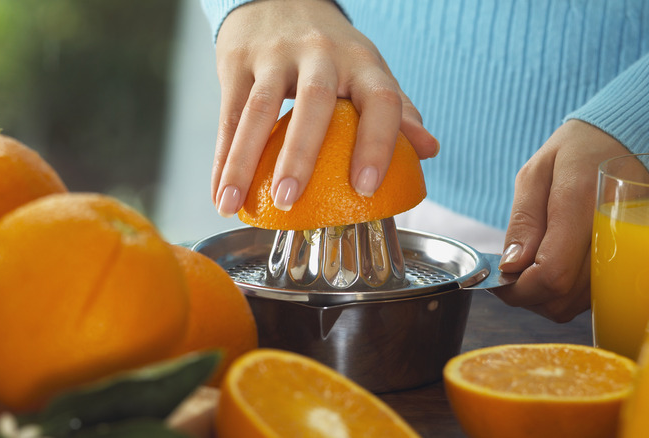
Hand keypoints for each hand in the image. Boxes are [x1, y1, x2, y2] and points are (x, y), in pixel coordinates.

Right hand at [211, 0, 437, 216]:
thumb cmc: (330, 52)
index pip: (381, 99)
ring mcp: (275, 55)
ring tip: (234, 203)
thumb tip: (429, 151)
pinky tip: (219, 192)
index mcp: (362, 62)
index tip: (367, 188)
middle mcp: (321, 54)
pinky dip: (222, 157)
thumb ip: (397, 110)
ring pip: (258, 109)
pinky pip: (228, 113)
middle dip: (301, 153)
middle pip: (314, 101)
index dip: (379, 143)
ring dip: (244, 160)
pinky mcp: (238, 61)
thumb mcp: (367, 70)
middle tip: (290, 200)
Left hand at [496, 119, 630, 321]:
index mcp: (580, 204)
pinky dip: (564, 294)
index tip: (498, 279)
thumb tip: (511, 266)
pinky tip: (553, 267)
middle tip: (510, 271)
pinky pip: (590, 297)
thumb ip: (524, 221)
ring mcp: (623, 254)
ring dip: (543, 297)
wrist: (627, 142)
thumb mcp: (536, 173)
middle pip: (561, 298)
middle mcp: (609, 236)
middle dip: (525, 295)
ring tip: (530, 266)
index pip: (552, 274)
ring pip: (574, 305)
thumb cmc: (575, 153)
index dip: (518, 288)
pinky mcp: (627, 264)